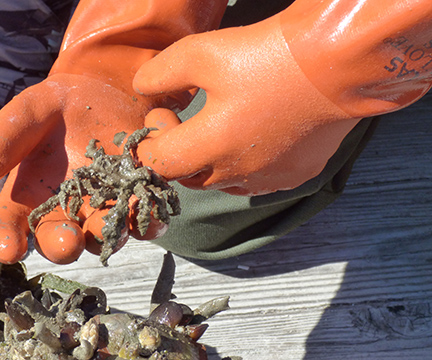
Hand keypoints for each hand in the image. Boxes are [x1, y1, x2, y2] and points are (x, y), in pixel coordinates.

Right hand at [0, 74, 153, 263]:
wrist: (101, 92)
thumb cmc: (53, 110)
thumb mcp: (27, 112)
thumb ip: (4, 137)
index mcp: (27, 198)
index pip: (8, 227)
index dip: (5, 241)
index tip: (8, 248)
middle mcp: (64, 213)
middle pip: (59, 241)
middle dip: (62, 245)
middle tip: (66, 241)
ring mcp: (102, 209)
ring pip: (104, 234)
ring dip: (109, 235)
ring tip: (112, 226)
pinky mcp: (136, 200)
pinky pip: (144, 219)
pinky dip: (148, 220)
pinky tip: (150, 213)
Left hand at [134, 0, 431, 195]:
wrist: (338, 60)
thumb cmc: (267, 54)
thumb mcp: (199, 53)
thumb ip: (159, 75)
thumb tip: (144, 90)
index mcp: (209, 148)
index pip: (157, 163)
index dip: (149, 137)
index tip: (162, 108)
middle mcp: (237, 173)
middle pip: (187, 176)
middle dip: (176, 151)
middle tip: (182, 118)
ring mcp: (270, 178)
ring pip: (222, 181)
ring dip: (209, 161)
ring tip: (216, 125)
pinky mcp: (297, 174)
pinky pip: (257, 179)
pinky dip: (243, 164)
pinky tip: (253, 135)